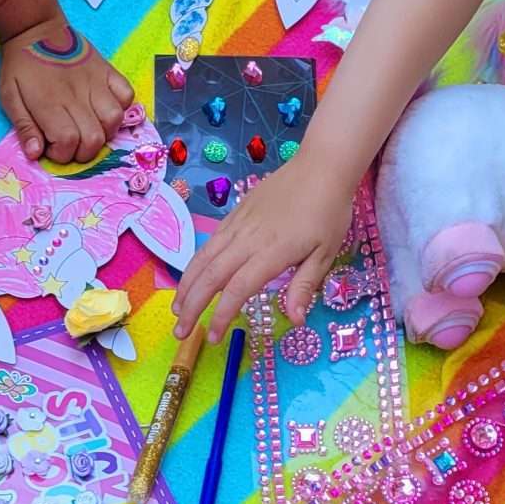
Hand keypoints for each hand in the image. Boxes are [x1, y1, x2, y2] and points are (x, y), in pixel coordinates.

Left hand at [0, 16, 132, 164]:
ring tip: (89, 129)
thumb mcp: (10, 97)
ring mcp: (95, 81)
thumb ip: (24, 127)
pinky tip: (105, 109)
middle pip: (94, 139)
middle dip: (83, 152)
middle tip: (71, 143)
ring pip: (114, 120)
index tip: (52, 147)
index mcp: (50, 103)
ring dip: (104, 133)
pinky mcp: (106, 70)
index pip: (68, 142)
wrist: (36, 28)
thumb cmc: (20, 65)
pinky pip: (126, 94)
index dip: (62, 154)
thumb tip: (36, 154)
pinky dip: (121, 107)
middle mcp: (76, 94)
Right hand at [172, 151, 356, 341]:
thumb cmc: (328, 211)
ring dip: (186, 286)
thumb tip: (295, 320)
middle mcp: (248, 238)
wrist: (322, 166)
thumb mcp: (326, 254)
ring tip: (176, 309)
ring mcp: (238, 224)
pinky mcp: (235, 214)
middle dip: (192, 306)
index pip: (237, 289)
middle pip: (211, 276)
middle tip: (180, 332)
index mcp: (272, 252)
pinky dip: (196, 263)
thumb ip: (304, 287)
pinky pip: (210, 242)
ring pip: (203, 258)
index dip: (221, 315)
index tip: (213, 337)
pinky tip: (191, 278)